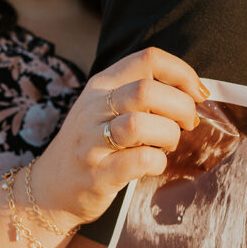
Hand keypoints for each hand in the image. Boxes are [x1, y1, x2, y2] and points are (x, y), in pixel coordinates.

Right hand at [30, 47, 207, 225]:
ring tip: (168, 144)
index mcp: (101, 85)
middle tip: (187, 124)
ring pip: (141, 124)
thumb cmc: (92, 145)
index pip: (148, 58)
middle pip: (148, 91)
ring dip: (169, 135)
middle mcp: (93, 108)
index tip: (197, 94)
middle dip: (181, 108)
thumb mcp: (105, 108)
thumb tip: (193, 94)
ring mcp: (92, 141)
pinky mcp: (98, 174)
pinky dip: (158, 162)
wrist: (50, 188)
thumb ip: (140, 95)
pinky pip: (140, 160)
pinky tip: (154, 164)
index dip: (182, 73)